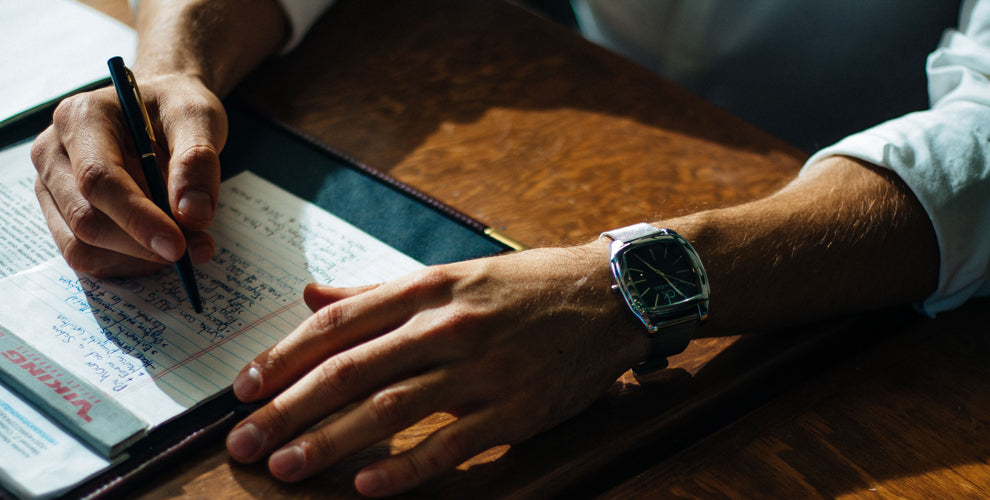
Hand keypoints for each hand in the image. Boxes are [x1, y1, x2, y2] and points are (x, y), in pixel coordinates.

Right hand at [30, 73, 225, 276]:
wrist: (159, 107)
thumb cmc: (174, 107)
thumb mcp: (198, 117)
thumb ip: (197, 161)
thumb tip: (193, 215)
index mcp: (81, 118)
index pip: (98, 179)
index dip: (138, 218)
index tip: (178, 245)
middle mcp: (53, 153)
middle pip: (86, 219)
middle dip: (144, 244)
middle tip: (198, 247)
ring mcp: (52, 186)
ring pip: (83, 247)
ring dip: (139, 259)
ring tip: (189, 243)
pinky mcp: (63, 213)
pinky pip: (89, 256)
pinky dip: (130, 262)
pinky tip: (161, 247)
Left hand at [226, 243, 648, 495]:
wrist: (609, 297)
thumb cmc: (524, 287)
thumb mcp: (451, 274)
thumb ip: (377, 290)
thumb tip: (311, 295)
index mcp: (428, 288)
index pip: (339, 323)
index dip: (284, 356)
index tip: (245, 388)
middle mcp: (449, 325)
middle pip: (352, 370)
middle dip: (289, 408)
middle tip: (244, 441)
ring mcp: (482, 369)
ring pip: (390, 409)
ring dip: (330, 442)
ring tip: (286, 467)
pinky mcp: (515, 409)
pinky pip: (450, 445)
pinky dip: (406, 468)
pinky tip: (367, 487)